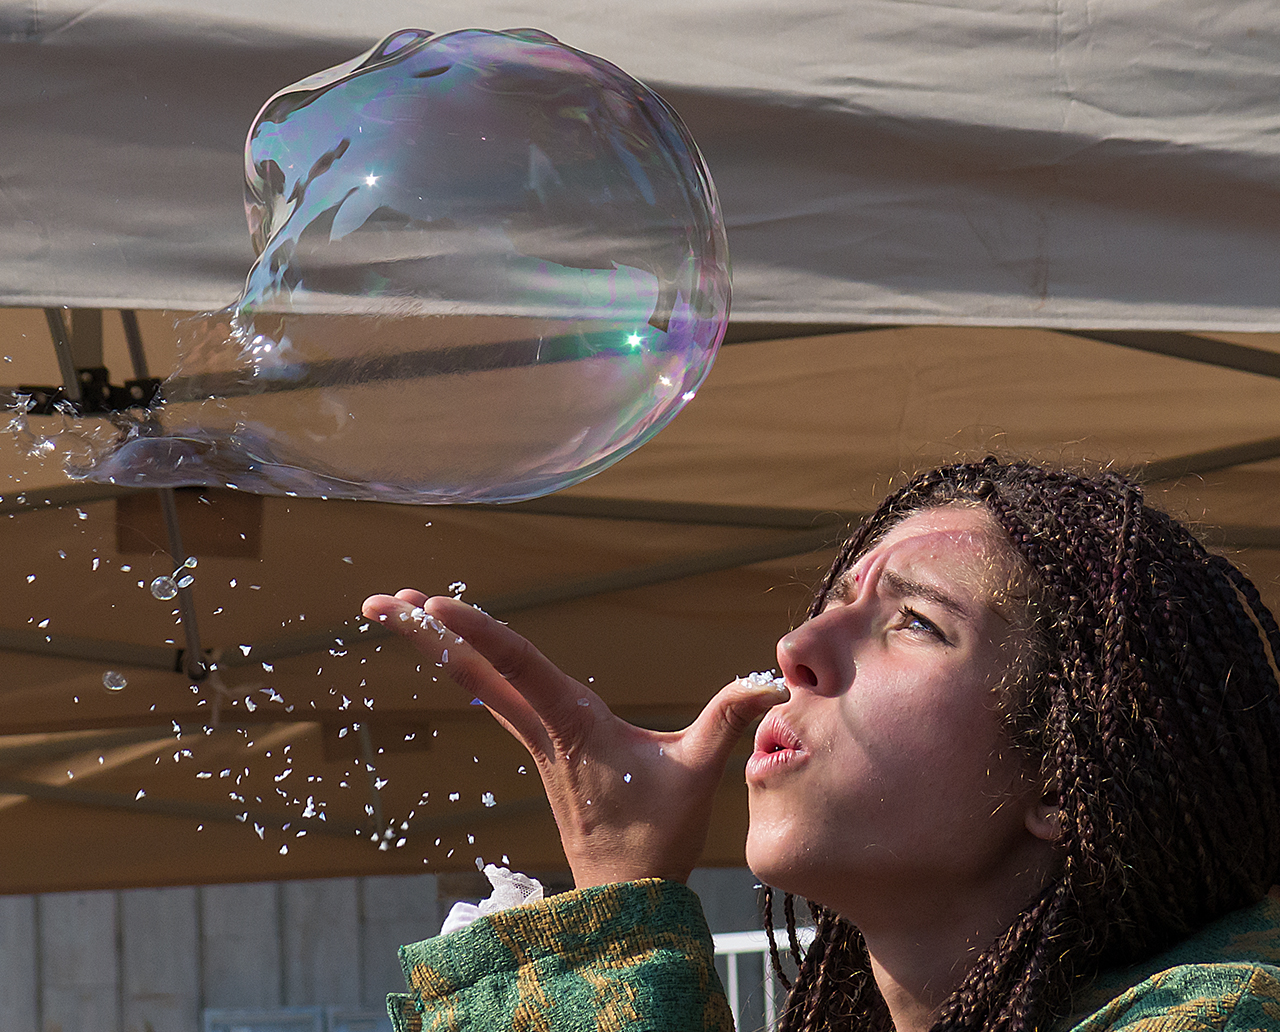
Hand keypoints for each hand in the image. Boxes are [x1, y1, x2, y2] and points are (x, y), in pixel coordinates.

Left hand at [361, 590, 789, 886]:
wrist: (626, 894)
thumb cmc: (658, 835)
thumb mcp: (697, 772)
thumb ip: (727, 718)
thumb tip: (768, 681)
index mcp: (573, 722)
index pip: (517, 663)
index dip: (476, 629)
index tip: (431, 605)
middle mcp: (544, 727)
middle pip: (474, 671)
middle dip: (426, 634)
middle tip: (378, 601)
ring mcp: (537, 741)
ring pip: (477, 684)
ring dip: (438, 647)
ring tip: (399, 611)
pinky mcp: (542, 752)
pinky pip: (494, 699)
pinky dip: (468, 668)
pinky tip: (452, 655)